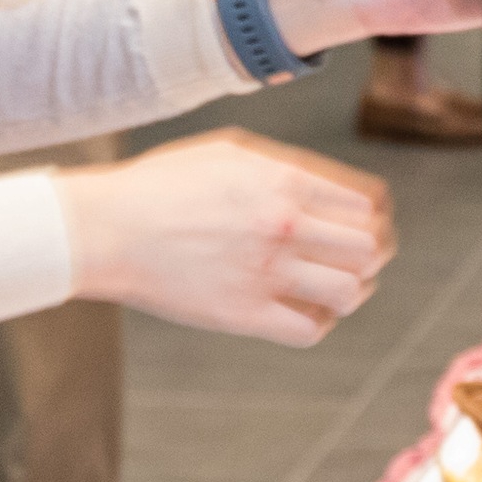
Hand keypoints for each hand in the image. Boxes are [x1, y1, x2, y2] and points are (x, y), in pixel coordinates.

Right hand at [57, 129, 392, 345]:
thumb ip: (284, 164)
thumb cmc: (163, 184)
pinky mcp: (243, 315)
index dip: (374, 216)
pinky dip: (319, 324)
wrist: (108, 228)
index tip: (368, 224)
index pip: (365, 204)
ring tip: (337, 288)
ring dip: (351, 290)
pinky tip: (308, 314)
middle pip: (367, 248)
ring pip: (349, 292)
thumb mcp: (230, 150)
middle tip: (360, 259)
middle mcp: (283, 225)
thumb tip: (326, 184)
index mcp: (283, 181)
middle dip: (371, 253)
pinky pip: (309, 331)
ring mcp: (265, 272)